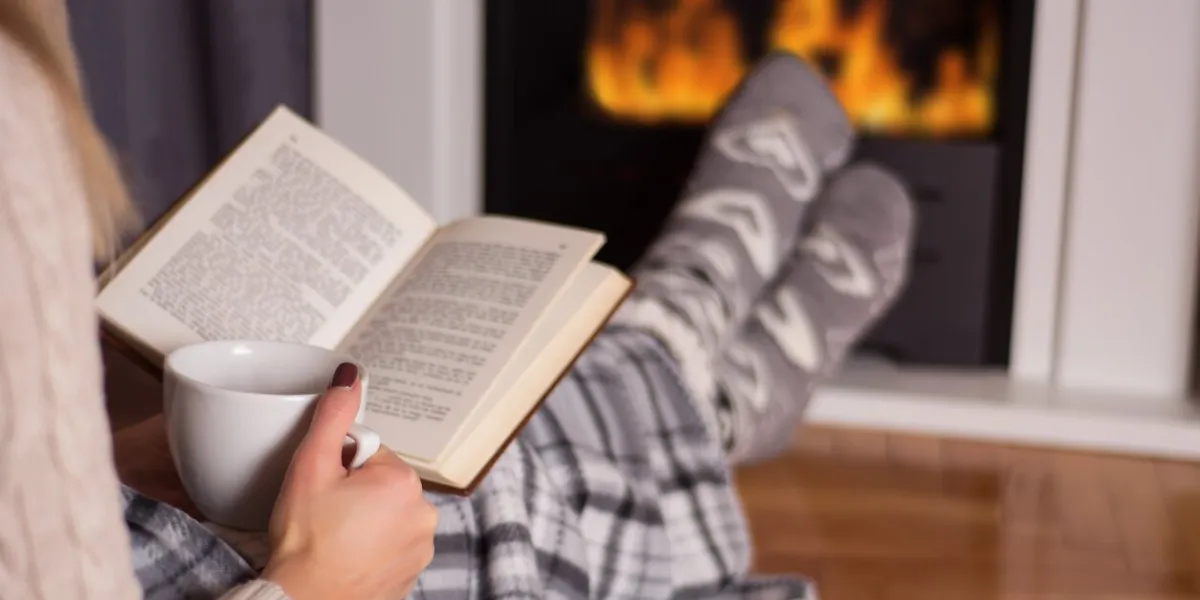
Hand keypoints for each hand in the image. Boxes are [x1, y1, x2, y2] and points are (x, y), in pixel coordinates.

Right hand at [263, 363, 436, 598]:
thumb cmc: (304, 542)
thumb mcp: (311, 467)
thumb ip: (333, 416)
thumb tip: (350, 376)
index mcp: (404, 482)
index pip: (370, 453)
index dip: (340, 467)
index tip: (325, 489)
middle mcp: (424, 514)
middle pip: (381, 483)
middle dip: (354, 492)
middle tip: (325, 515)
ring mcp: (422, 547)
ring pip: (387, 514)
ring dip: (364, 520)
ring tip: (333, 539)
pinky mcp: (412, 573)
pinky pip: (391, 544)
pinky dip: (371, 547)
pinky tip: (346, 556)